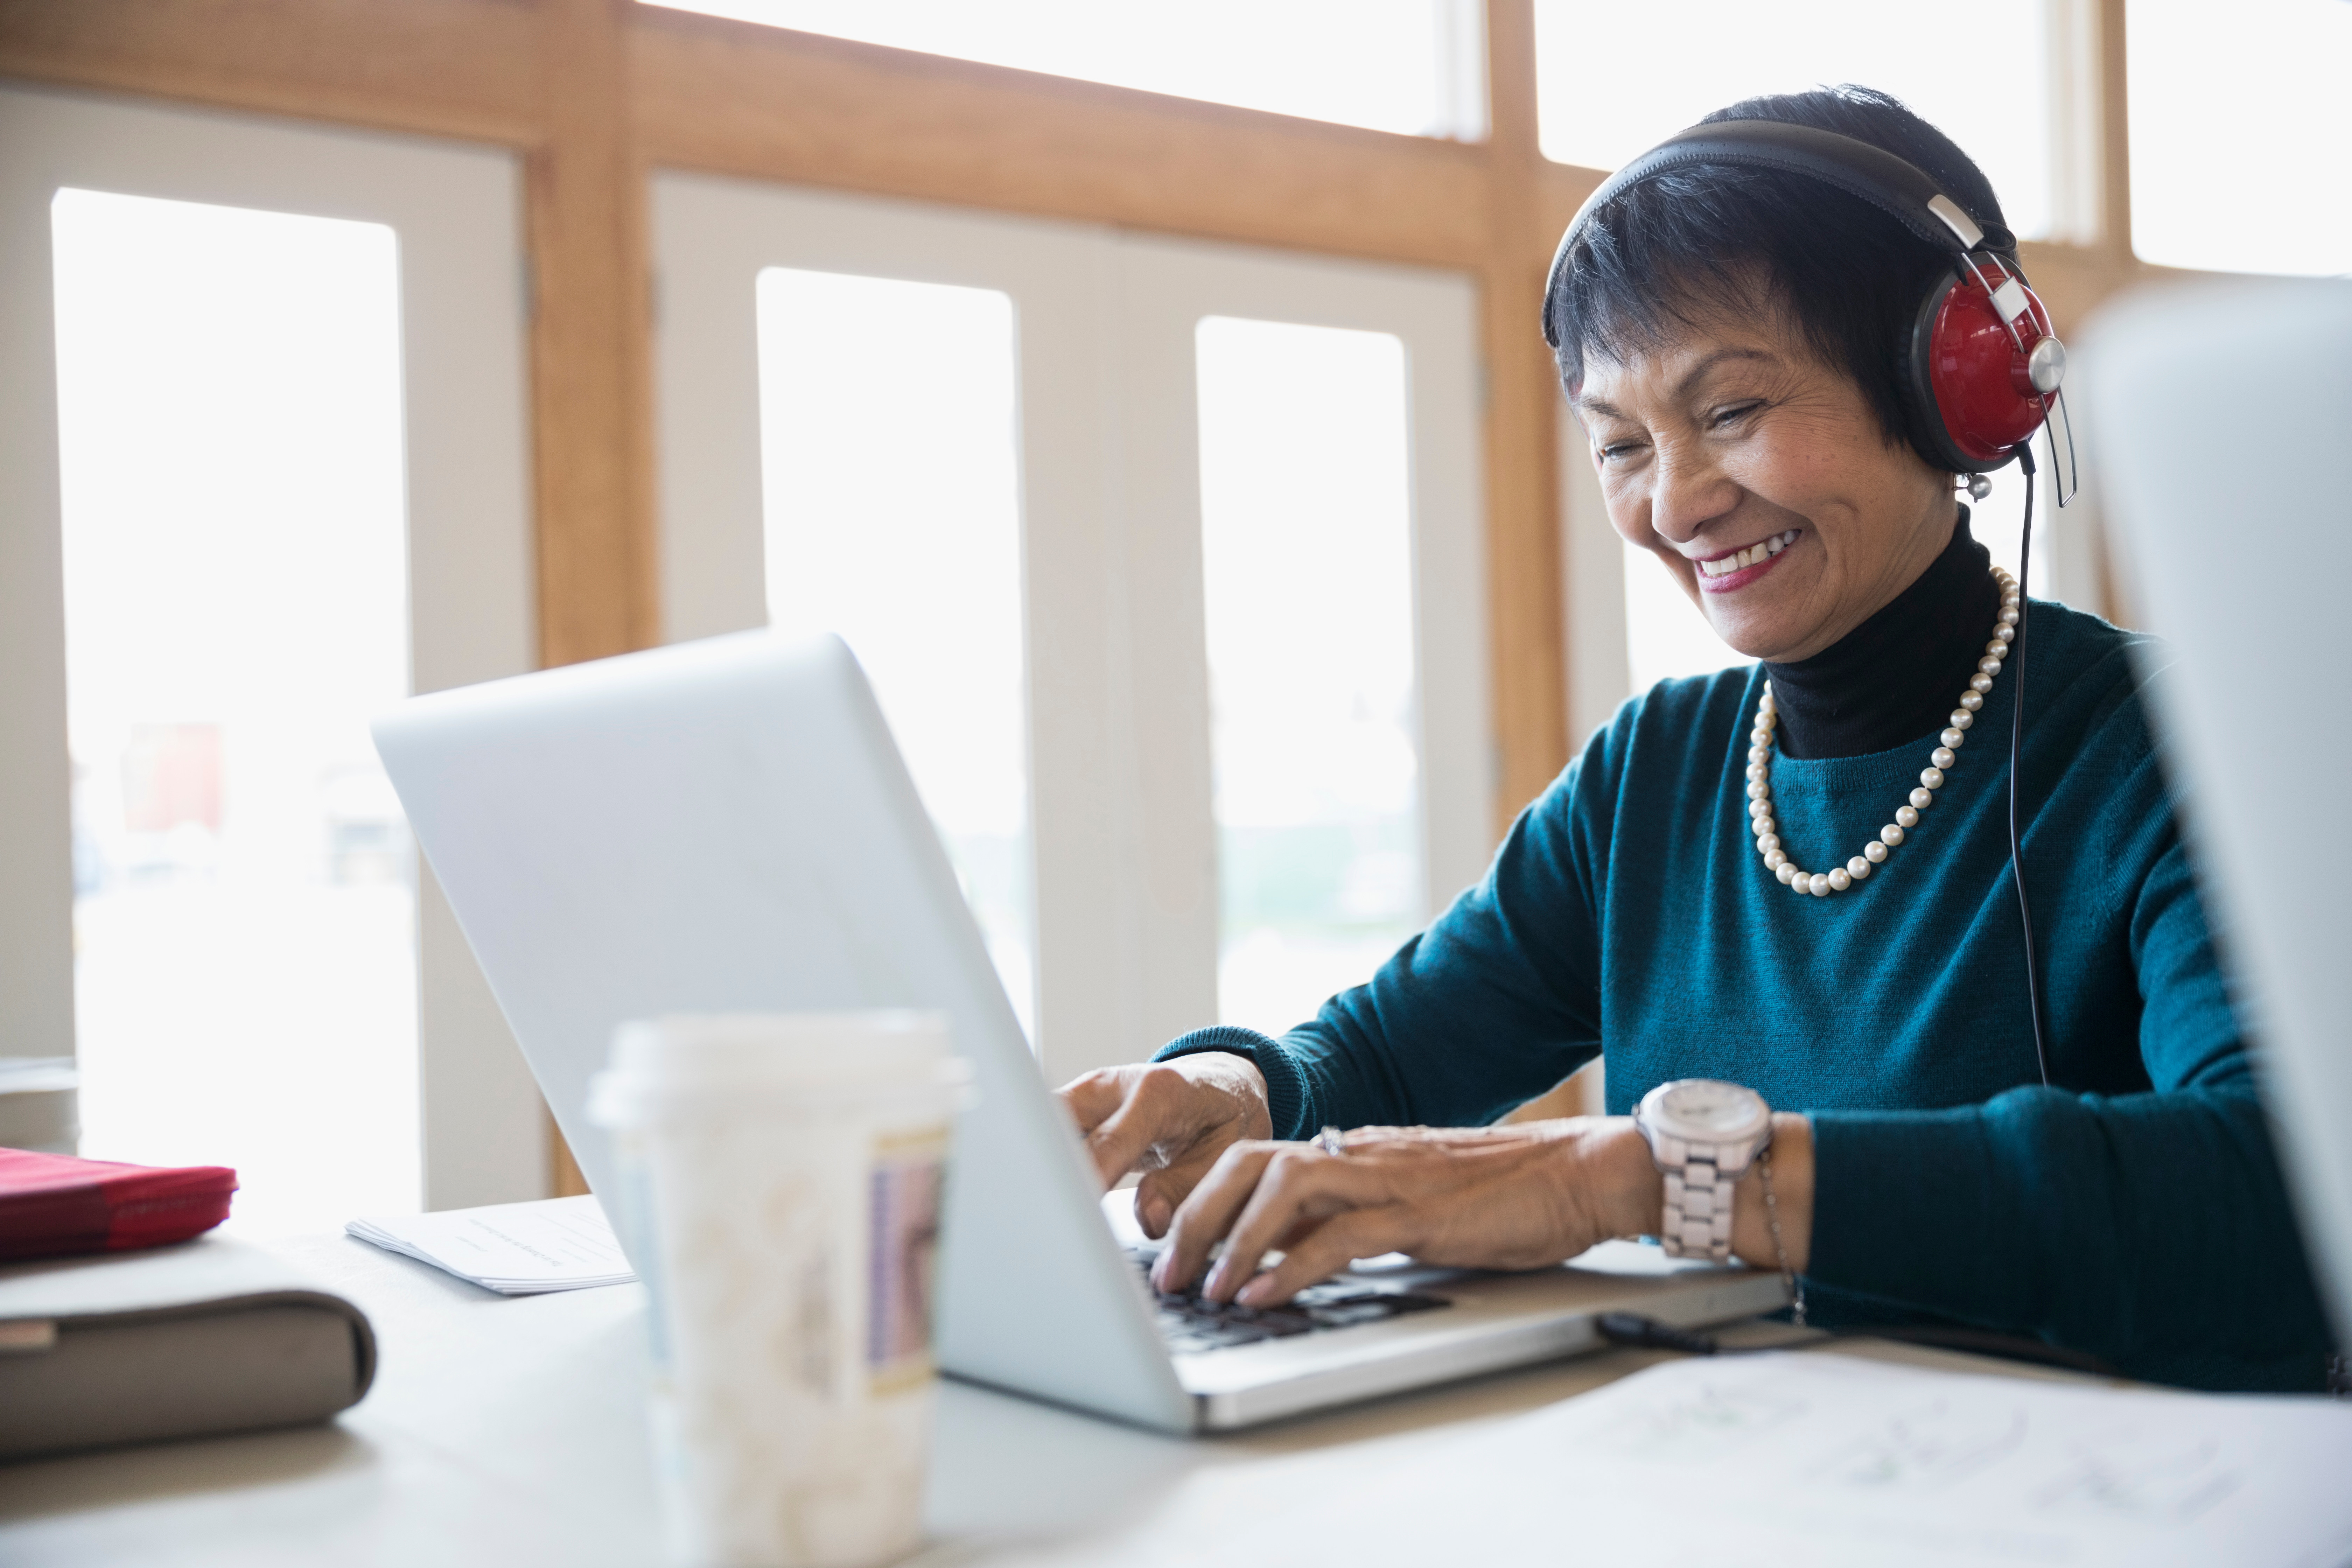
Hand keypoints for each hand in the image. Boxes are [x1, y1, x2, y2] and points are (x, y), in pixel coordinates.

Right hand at [1055, 1054, 1271, 1236]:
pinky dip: (1044, 1161)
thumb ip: (1185, 1187)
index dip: (1085, 1182)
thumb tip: (1150, 1219)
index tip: (1071, 1217)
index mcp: (1159, 1093)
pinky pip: (1048, 1131)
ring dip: (1038, 1165)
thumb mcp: (1223, 1154)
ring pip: (1042, 1125)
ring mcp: (1090, 1092)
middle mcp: (1115, 1085)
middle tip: (1041, 1221)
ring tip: (1037, 1210)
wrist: (1220, 1082)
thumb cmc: (1224, 1116)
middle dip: (1045, 1172)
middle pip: (1059, 1126)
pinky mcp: (1076, 1104)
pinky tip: (1044, 1193)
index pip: (1108, 1144)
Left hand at [1153, 1119, 1661, 1303]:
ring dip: (1232, 1241)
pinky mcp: (1418, 1213)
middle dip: (1194, 1218)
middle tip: (1168, 1276)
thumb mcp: (1404, 1205)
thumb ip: (1344, 1220)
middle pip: (1246, 1165)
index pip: (1252, 1159)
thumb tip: (1282, 1254)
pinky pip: (1339, 1235)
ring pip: (1281, 1189)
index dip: (1200, 1199)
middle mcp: (1358, 1155)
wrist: (1576, 1172)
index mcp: (1351, 1152)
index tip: (1169, 1247)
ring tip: (1207, 1290)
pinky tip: (1264, 1295)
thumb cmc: (1499, 1196)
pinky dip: (1293, 1265)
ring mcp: (1386, 1179)